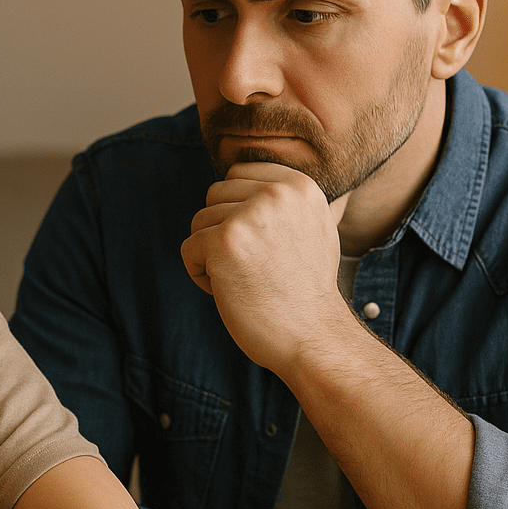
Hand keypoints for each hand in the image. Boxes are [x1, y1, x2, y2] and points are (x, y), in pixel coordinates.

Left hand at [179, 162, 351, 373]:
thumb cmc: (308, 289)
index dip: (236, 208)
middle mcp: (275, 194)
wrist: (312, 335)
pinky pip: (188, 249)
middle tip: (250, 265)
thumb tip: (298, 178)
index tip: (258, 242)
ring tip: (243, 279)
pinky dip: (201, 274)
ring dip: (211, 254)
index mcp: (298, 186)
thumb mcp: (318, 229)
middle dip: (221, 230)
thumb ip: (295, 201)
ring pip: (199, 222)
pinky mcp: (223, 243)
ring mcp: (248, 217)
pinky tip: (229, 291)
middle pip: (215, 195)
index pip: (239, 173)